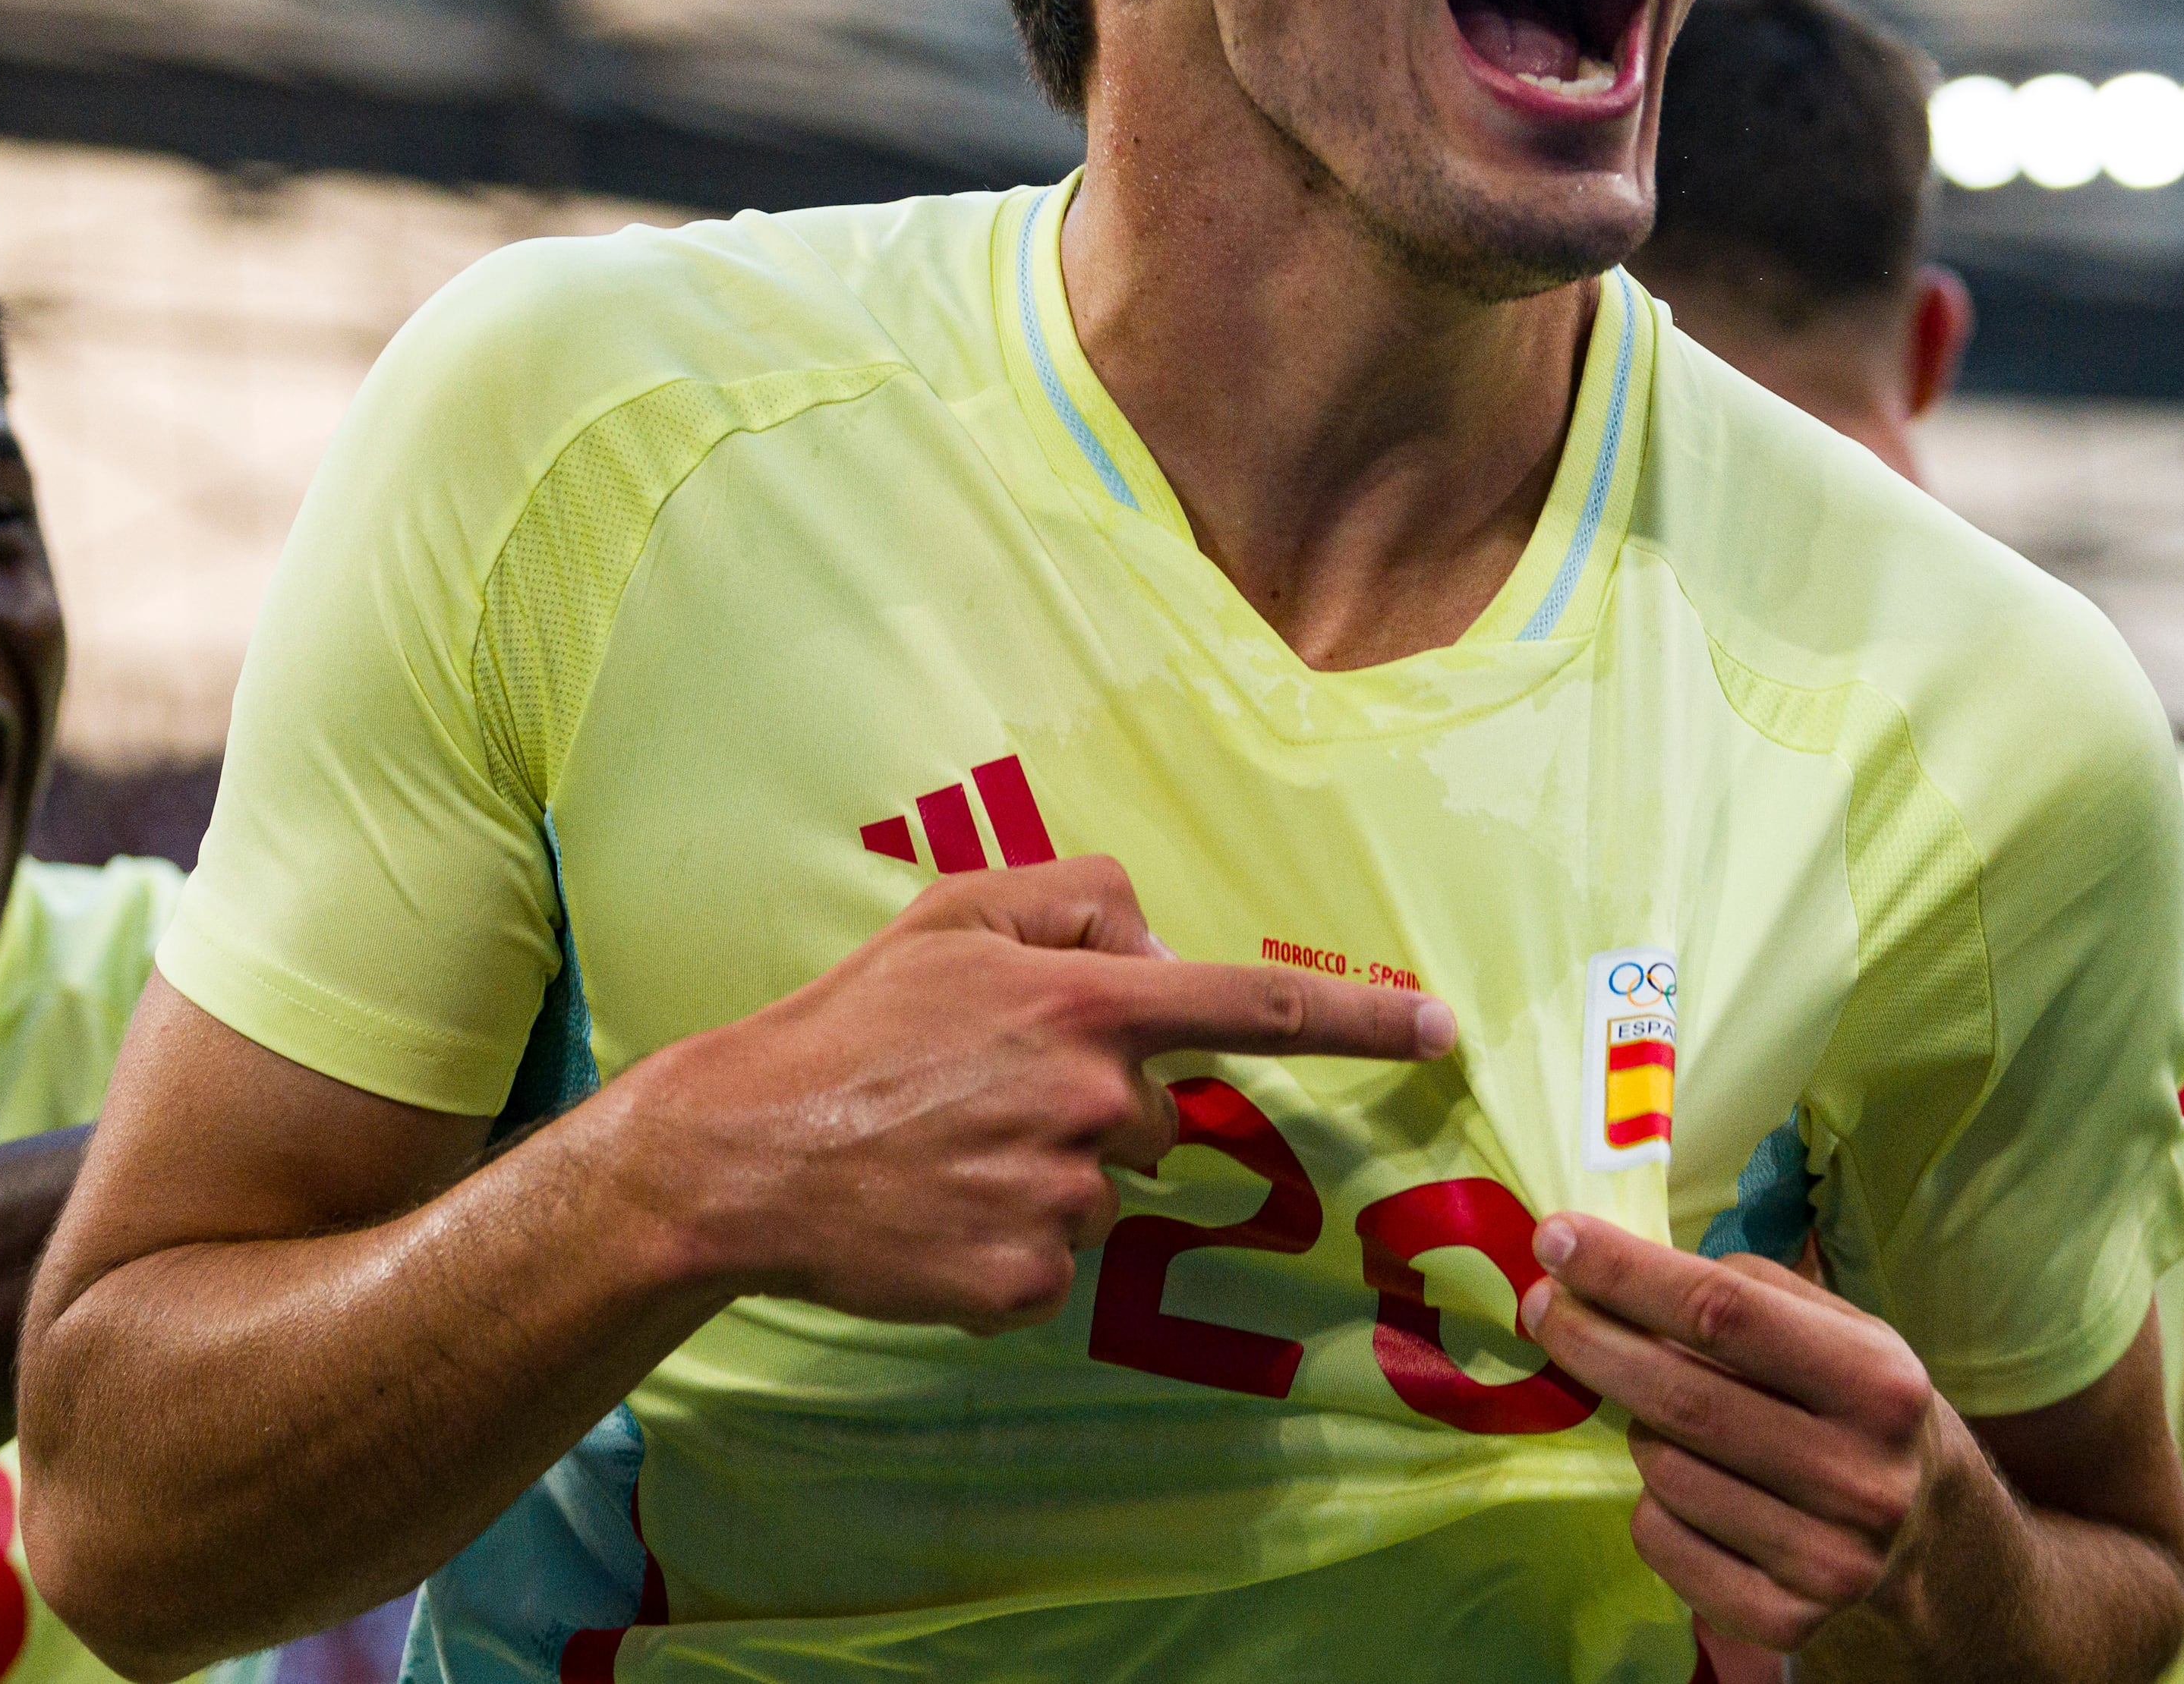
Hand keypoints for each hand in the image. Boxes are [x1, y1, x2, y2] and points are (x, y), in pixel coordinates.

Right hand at [593, 857, 1448, 1331]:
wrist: (743, 1154)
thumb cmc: (852, 1025)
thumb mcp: (955, 913)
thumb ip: (1076, 900)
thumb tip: (1157, 944)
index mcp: (1085, 1005)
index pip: (1255, 1007)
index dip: (1360, 1020)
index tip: (1440, 1029)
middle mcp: (1093, 1103)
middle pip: (1158, 1115)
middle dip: (1097, 1104)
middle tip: (984, 1092)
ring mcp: (1061, 1202)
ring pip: (1103, 1190)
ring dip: (1045, 1172)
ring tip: (945, 1149)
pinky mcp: (1023, 1283)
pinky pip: (1053, 1262)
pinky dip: (1005, 1241)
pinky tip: (935, 1210)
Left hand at [1518, 1211, 1952, 1650]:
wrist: (1926, 1538)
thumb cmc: (1854, 1406)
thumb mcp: (1838, 1330)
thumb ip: (1745, 1288)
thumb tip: (1620, 1265)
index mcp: (1878, 1385)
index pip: (1724, 1314)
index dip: (1627, 1273)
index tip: (1556, 1239)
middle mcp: (1858, 1477)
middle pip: (1679, 1396)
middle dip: (1591, 1339)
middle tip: (1543, 1303)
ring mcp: (1823, 1560)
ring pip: (1661, 1470)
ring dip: (1639, 1429)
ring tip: (1671, 1418)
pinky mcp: (1783, 1619)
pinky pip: (1658, 1539)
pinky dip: (1650, 1502)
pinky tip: (1688, 1486)